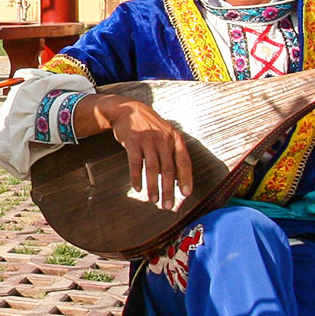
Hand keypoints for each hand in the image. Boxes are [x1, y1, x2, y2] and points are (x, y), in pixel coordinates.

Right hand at [89, 94, 193, 209]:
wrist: (128, 110)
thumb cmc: (150, 127)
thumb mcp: (165, 135)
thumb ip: (172, 154)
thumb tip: (176, 179)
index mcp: (175, 139)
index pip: (184, 161)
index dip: (186, 179)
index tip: (185, 194)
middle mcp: (163, 140)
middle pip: (168, 169)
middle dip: (168, 190)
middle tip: (168, 205)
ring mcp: (148, 140)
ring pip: (153, 168)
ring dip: (153, 186)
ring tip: (153, 200)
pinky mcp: (132, 142)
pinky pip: (136, 163)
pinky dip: (137, 177)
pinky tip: (138, 188)